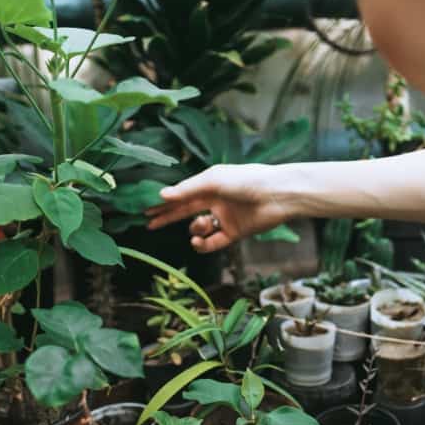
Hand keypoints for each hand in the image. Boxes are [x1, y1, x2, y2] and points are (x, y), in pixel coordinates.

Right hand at [145, 164, 297, 252]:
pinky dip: (203, 245)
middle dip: (168, 218)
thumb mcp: (213, 181)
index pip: (181, 196)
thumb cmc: (246, 180)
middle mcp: (215, 201)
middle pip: (186, 212)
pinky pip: (213, 243)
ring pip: (199, 229)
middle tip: (150, 224)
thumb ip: (187, 190)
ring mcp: (224, 218)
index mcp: (209, 185)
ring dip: (194, 230)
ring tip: (199, 227)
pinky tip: (198, 241)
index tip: (147, 210)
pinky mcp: (234, 233)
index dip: (165, 203)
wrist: (277, 195)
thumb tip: (162, 195)